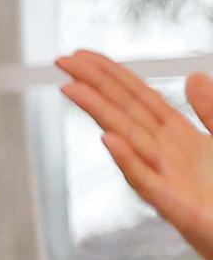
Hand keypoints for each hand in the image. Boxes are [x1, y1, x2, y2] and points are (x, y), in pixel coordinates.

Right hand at [66, 46, 212, 259]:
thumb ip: (212, 110)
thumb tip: (192, 75)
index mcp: (178, 136)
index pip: (138, 97)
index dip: (112, 74)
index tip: (82, 54)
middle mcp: (164, 153)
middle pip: (125, 111)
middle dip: (95, 84)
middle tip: (62, 61)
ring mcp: (165, 177)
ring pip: (127, 138)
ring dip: (99, 113)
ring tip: (72, 89)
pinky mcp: (173, 204)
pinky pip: (145, 180)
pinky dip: (126, 160)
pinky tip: (109, 140)